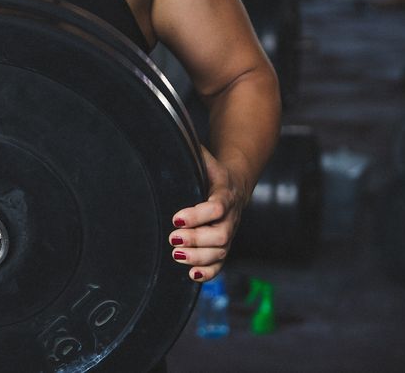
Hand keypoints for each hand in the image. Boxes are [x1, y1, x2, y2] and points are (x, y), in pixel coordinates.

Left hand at [168, 146, 249, 281]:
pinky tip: (191, 275)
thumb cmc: (213, 170)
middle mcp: (231, 215)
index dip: (199, 215)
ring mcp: (229, 232)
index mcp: (225, 192)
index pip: (217, 207)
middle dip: (197, 238)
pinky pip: (220, 264)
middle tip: (173, 238)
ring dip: (198, 257)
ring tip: (176, 255)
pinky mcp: (224, 246)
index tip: (176, 218)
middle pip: (221, 234)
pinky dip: (207, 272)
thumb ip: (189, 149)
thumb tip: (168, 129)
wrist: (236, 183)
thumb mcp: (203, 156)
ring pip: (220, 251)